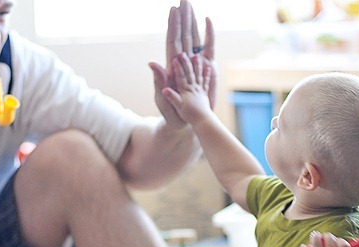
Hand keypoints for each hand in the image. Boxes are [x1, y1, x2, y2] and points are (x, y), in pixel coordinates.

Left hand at [150, 0, 215, 123]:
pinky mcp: (204, 68)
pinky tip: (207, 22)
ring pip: (192, 38)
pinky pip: (206, 47)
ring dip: (192, 22)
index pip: (172, 42)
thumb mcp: (162, 98)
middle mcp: (182, 62)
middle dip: (183, 18)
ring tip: (191, 5)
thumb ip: (158, 81)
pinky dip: (207, 34)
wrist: (183, 123)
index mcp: (172, 67)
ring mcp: (193, 64)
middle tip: (184, 0)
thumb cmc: (170, 113)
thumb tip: (151, 64)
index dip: (172, 26)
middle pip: (182, 35)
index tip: (173, 10)